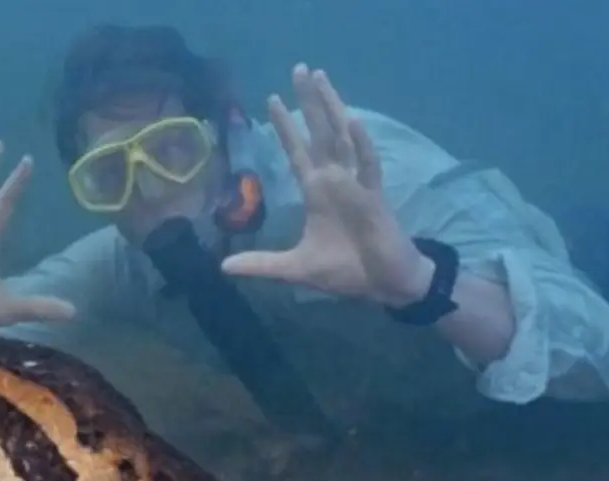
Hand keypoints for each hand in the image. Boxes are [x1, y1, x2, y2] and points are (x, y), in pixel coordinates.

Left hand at [221, 64, 429, 307]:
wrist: (384, 285)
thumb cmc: (345, 271)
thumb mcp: (295, 268)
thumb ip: (262, 264)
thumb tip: (224, 267)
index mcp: (317, 192)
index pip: (297, 151)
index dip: (286, 126)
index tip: (272, 98)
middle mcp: (335, 181)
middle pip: (320, 133)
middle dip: (309, 102)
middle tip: (299, 68)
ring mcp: (356, 185)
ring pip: (342, 138)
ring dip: (332, 108)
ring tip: (321, 78)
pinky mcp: (374, 197)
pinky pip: (368, 165)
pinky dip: (360, 143)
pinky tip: (352, 120)